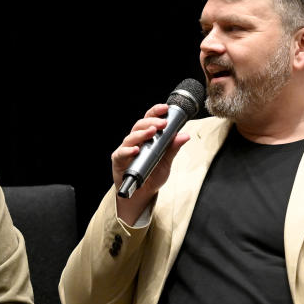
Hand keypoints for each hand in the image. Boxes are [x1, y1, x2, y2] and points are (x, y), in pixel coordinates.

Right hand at [111, 104, 189, 223]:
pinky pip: (121, 153)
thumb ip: (173, 148)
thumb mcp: (166, 162)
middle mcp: (135, 140)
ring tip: (151, 132)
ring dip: (141, 134)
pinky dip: (128, 151)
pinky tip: (136, 150)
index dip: (156, 112)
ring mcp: (126, 149)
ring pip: (131, 137)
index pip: (150, 120)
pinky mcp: (118, 160)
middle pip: (140, 125)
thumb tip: (185, 135)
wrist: (142, 195)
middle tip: (162, 123)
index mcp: (146, 138)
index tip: (165, 108)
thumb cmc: (152, 176)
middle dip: (151, 122)